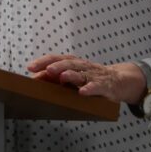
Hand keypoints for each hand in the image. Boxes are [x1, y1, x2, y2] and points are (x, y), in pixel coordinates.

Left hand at [27, 53, 145, 103]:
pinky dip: (90, 89)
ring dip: (72, 75)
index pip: (57, 58)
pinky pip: (97, 87)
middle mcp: (83, 66)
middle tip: (47, 70)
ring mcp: (95, 76)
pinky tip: (82, 92)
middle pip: (69, 63)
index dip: (44, 62)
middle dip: (57, 66)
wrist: (119, 81)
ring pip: (82, 74)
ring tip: (62, 77)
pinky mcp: (105, 86)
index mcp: (74, 63)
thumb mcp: (73, 77)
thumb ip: (55, 77)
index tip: (30, 67)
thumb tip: (35, 79)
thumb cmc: (91, 79)